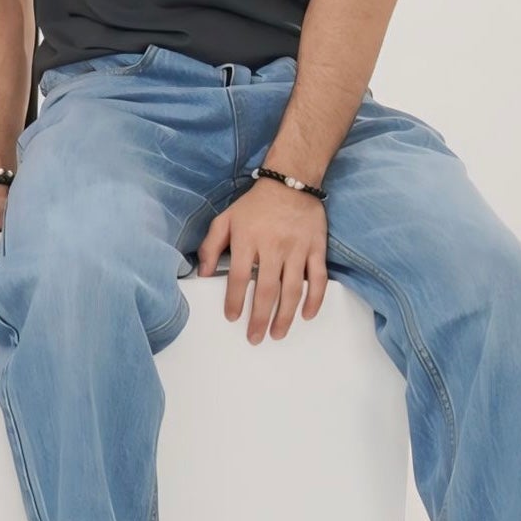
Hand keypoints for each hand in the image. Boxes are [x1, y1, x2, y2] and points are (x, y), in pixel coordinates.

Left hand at [197, 179, 327, 342]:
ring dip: (285, 315)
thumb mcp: (225, 220)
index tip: (232, 318)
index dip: (235, 300)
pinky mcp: (316, 248)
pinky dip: (315, 299)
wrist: (291, 183)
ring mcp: (297, 248)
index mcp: (248, 240)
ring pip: (293, 289)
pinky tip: (307, 315)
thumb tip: (202, 274)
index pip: (239, 277)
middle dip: (260, 318)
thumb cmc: (254, 205)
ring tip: (278, 334)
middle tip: (255, 337)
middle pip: (266, 289)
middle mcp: (273, 246)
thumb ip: (211, 247)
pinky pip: (319, 278)